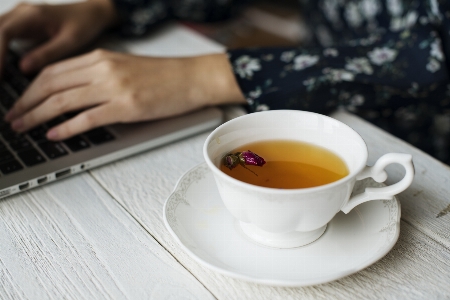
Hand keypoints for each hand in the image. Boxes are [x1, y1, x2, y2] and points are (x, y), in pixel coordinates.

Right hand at [0, 0, 117, 73]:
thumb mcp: (71, 41)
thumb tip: (23, 68)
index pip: (4, 32)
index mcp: (33, 15)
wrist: (91, 13)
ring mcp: (18, 17)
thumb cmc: (85, 25)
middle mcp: (21, 13)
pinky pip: (0, 36)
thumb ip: (48, 53)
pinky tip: (1, 70)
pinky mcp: (19, 24)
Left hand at [4, 49, 245, 139]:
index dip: (30, 88)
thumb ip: (98, 76)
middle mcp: (102, 69)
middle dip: (26, 103)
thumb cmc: (163, 76)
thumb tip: (73, 95)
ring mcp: (114, 87)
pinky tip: (54, 135)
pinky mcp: (126, 106)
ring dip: (37, 116)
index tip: (20, 101)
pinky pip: (87, 118)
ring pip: (63, 101)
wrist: (192, 78)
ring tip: (23, 128)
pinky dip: (66, 128)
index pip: (53, 71)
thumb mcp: (125, 68)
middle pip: (51, 84)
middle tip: (12, 118)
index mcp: (100, 58)